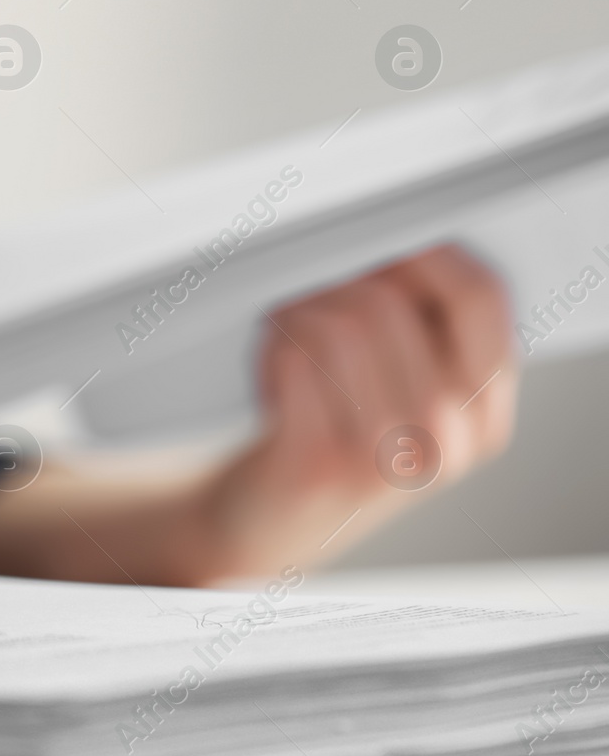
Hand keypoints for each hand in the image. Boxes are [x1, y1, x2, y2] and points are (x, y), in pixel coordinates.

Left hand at [199, 245, 516, 577]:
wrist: (271, 520)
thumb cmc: (335, 435)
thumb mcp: (404, 391)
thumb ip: (424, 329)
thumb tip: (399, 235)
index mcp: (484, 412)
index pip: (481, 298)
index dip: (425, 253)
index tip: (382, 243)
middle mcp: (447, 440)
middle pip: (391, 302)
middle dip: (335, 284)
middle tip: (307, 299)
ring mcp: (384, 460)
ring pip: (339, 324)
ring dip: (297, 314)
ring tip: (286, 333)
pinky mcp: (318, 466)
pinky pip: (293, 358)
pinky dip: (271, 348)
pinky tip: (271, 372)